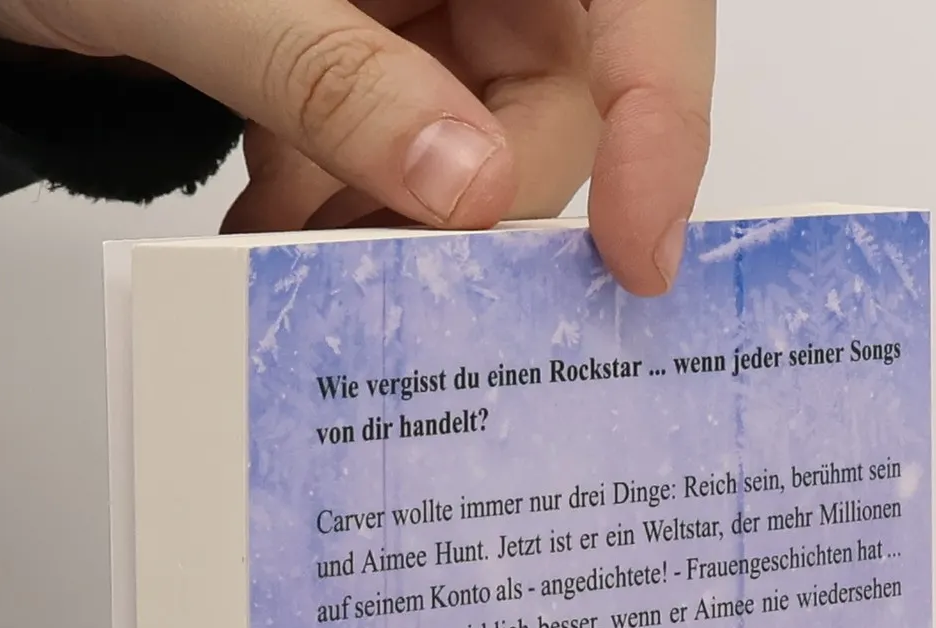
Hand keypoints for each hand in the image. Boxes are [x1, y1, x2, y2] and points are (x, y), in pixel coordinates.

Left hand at [0, 0, 713, 294]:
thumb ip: (336, 77)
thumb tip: (470, 184)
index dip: (661, 115)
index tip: (637, 252)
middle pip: (556, 87)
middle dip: (482, 201)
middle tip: (397, 276)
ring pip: (476, 137)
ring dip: (398, 224)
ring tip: (304, 266)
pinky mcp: (356, 44)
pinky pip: (396, 150)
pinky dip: (341, 209)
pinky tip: (274, 241)